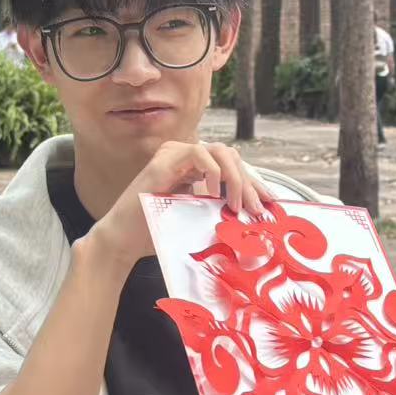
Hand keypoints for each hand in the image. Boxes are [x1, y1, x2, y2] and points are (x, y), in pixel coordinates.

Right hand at [84, 140, 271, 266]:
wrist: (124, 242)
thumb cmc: (157, 234)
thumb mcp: (199, 220)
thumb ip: (219, 211)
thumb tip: (254, 217)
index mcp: (195, 169)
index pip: (234, 167)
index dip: (254, 183)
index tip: (271, 203)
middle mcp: (185, 157)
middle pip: (231, 156)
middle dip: (248, 182)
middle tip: (256, 210)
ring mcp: (174, 155)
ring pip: (220, 151)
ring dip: (235, 178)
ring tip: (236, 205)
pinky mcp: (163, 160)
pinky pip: (199, 154)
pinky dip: (212, 172)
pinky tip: (213, 195)